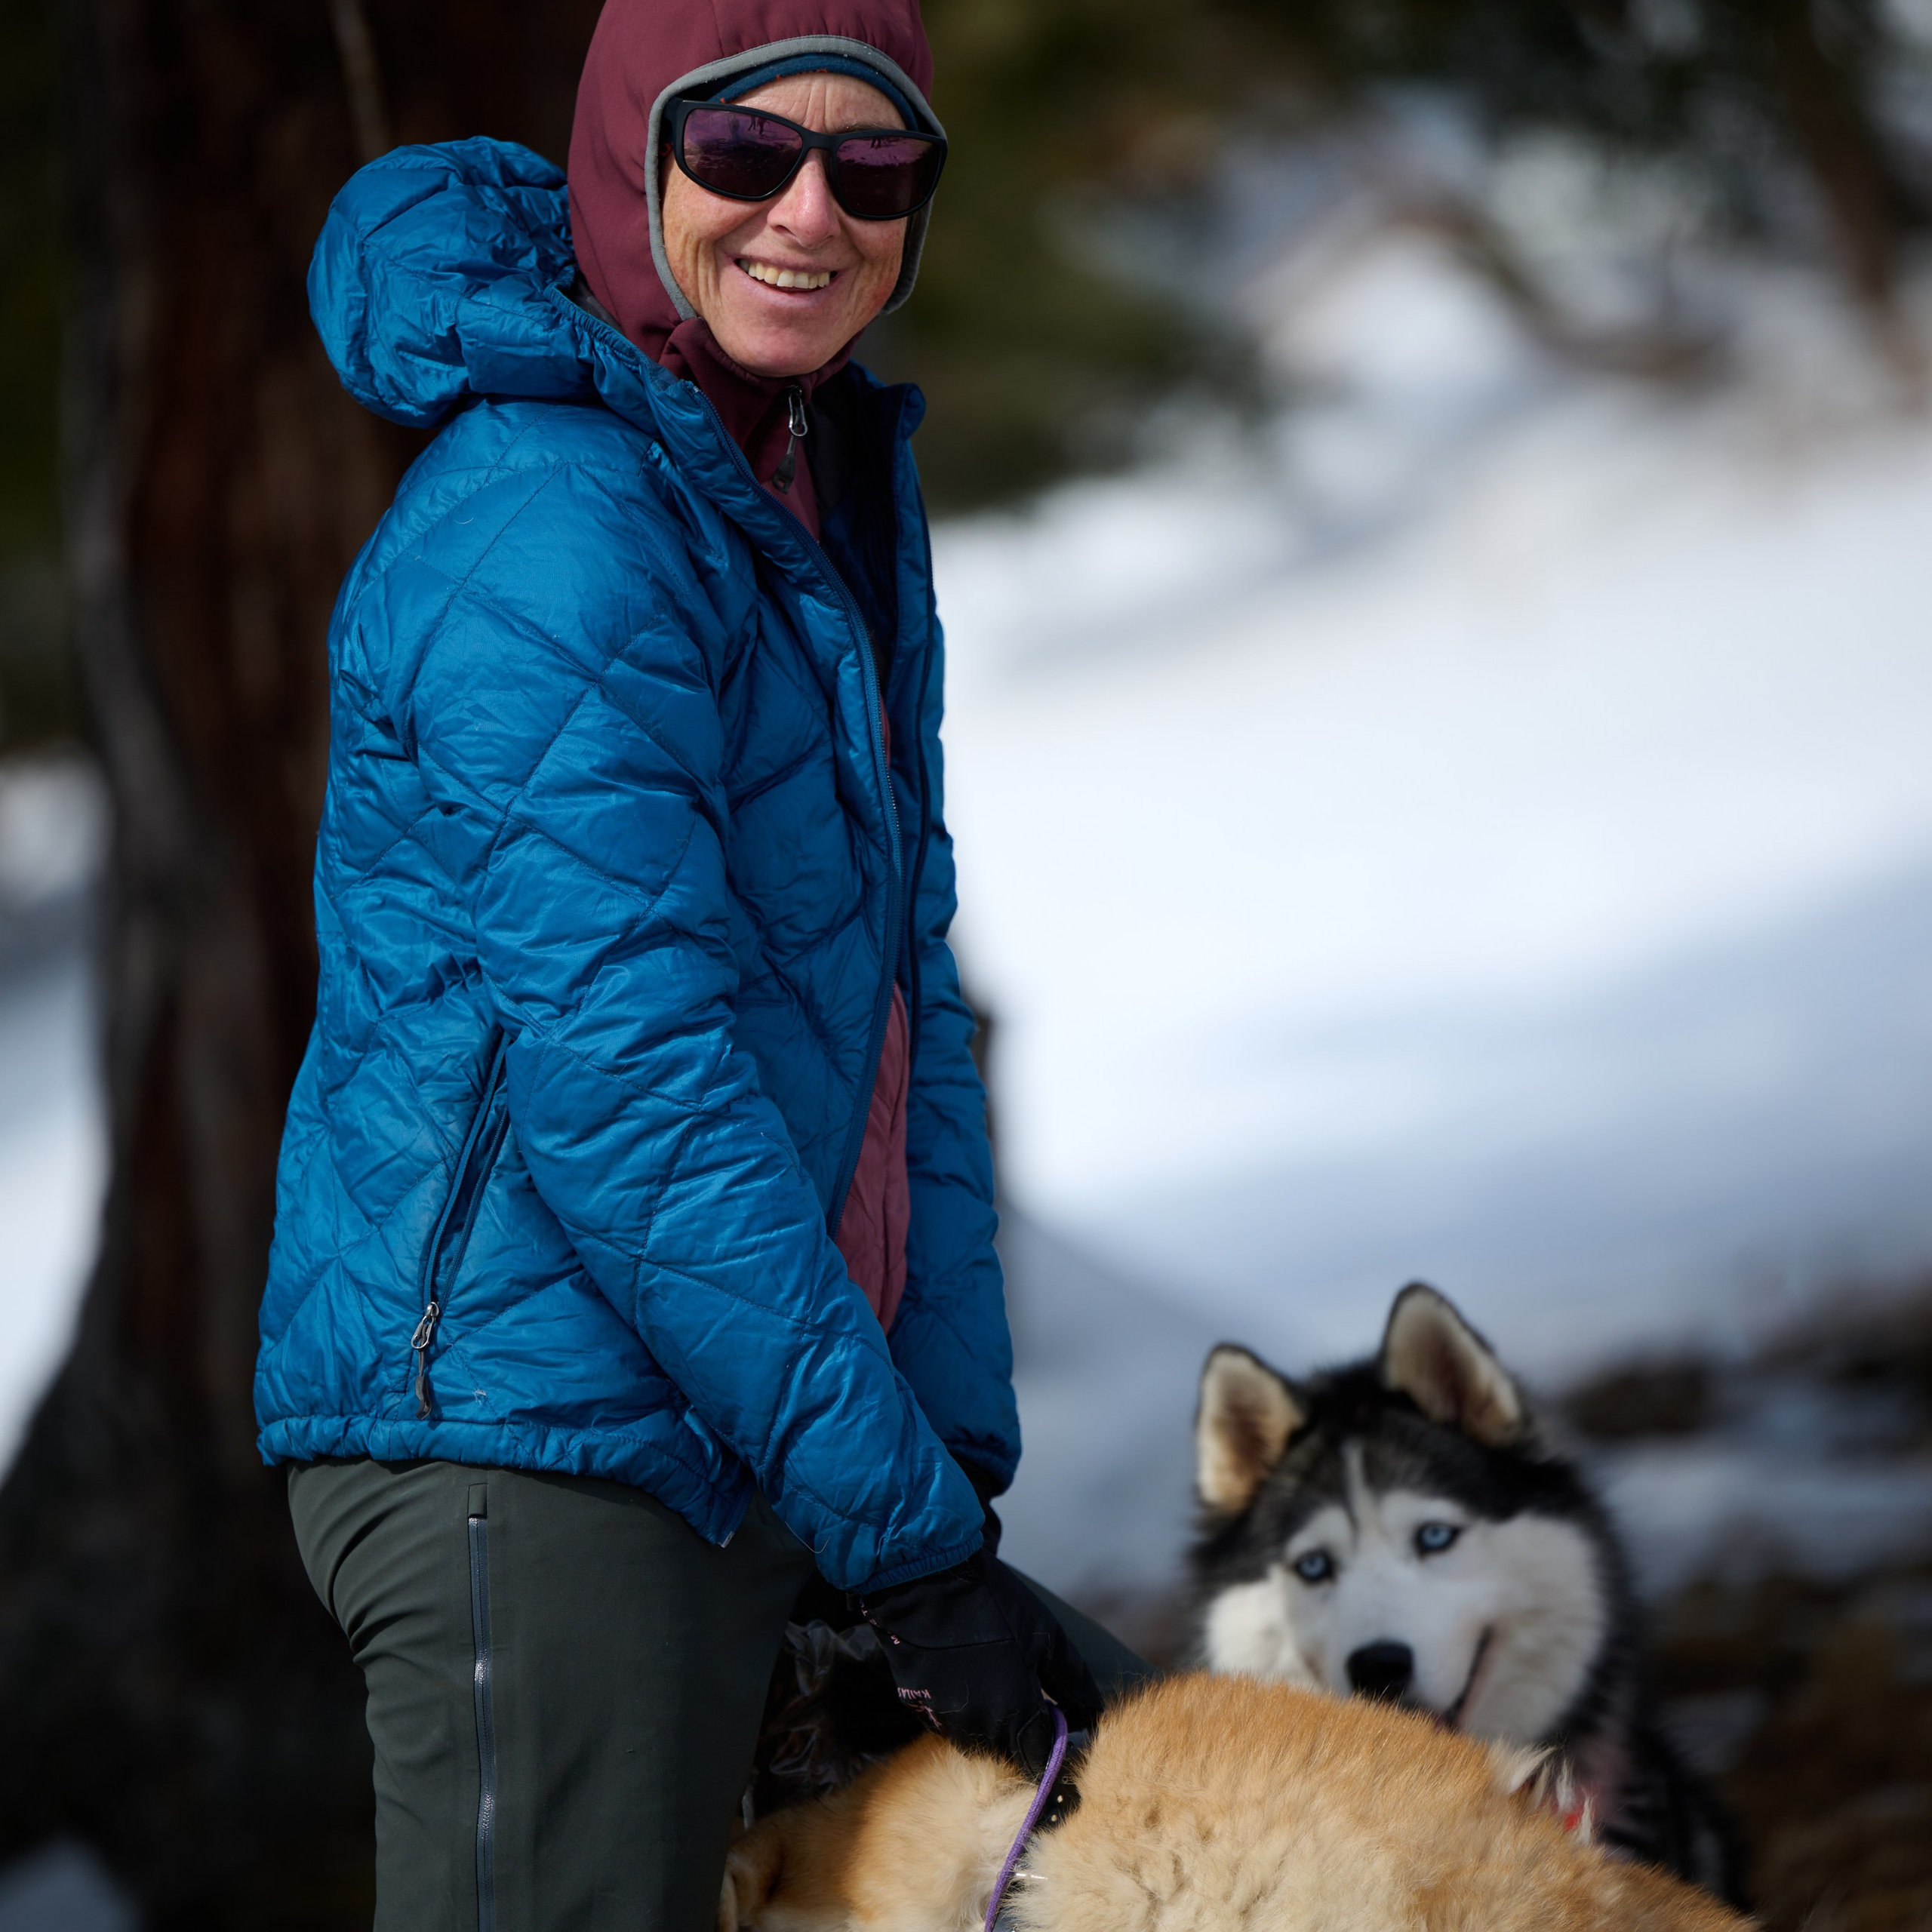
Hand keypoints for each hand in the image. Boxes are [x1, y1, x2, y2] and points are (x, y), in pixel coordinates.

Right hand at [854, 1551, 1101, 1778]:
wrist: (924, 1581)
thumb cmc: (993, 1606)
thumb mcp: (1046, 1636)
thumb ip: (1073, 1683)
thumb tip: (1091, 1714)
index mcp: (1015, 1717)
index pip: (1039, 1761)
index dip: (1052, 1747)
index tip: (1056, 1722)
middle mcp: (978, 1730)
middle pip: (1007, 1750)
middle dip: (1021, 1729)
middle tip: (1025, 1686)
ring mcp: (944, 1721)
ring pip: (976, 1735)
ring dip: (990, 1717)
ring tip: (992, 1671)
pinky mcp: (917, 1706)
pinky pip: (947, 1718)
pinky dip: (960, 1703)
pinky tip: (961, 1668)